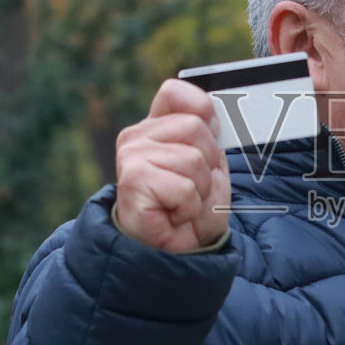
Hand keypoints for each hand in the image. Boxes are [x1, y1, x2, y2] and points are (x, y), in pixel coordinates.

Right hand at [113, 79, 230, 251]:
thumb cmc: (192, 209)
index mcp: (154, 127)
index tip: (210, 136)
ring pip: (193, 159)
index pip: (174, 93)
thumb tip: (213, 109)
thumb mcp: (208, 164)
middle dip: (208, 163)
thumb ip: (207, 133)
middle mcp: (136, 137)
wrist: (176, 252)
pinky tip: (174, 215)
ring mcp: (131, 157)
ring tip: (183, 203)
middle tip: (194, 188)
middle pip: (195, 126)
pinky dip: (189, 206)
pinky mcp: (133, 181)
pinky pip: (184, 187)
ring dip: (200, 189)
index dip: (202, 110)